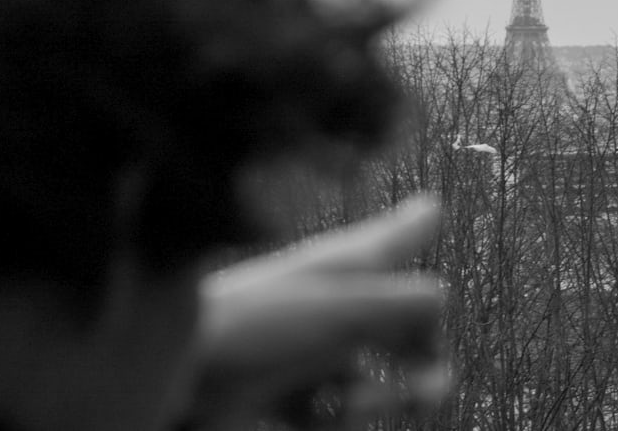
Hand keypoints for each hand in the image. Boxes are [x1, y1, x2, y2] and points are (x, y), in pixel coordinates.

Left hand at [181, 195, 446, 429]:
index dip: (420, 223)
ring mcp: (313, 350)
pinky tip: (311, 415)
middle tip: (431, 387)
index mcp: (349, 267)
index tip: (433, 208)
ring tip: (345, 405)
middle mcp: (335, 304)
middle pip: (402, 323)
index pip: (397, 234)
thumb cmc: (250, 326)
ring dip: (378, 399)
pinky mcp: (290, 392)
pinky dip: (337, 419)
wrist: (172, 380)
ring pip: (375, 377)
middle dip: (423, 357)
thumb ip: (408, 302)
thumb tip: (445, 300)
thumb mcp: (345, 307)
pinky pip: (338, 410)